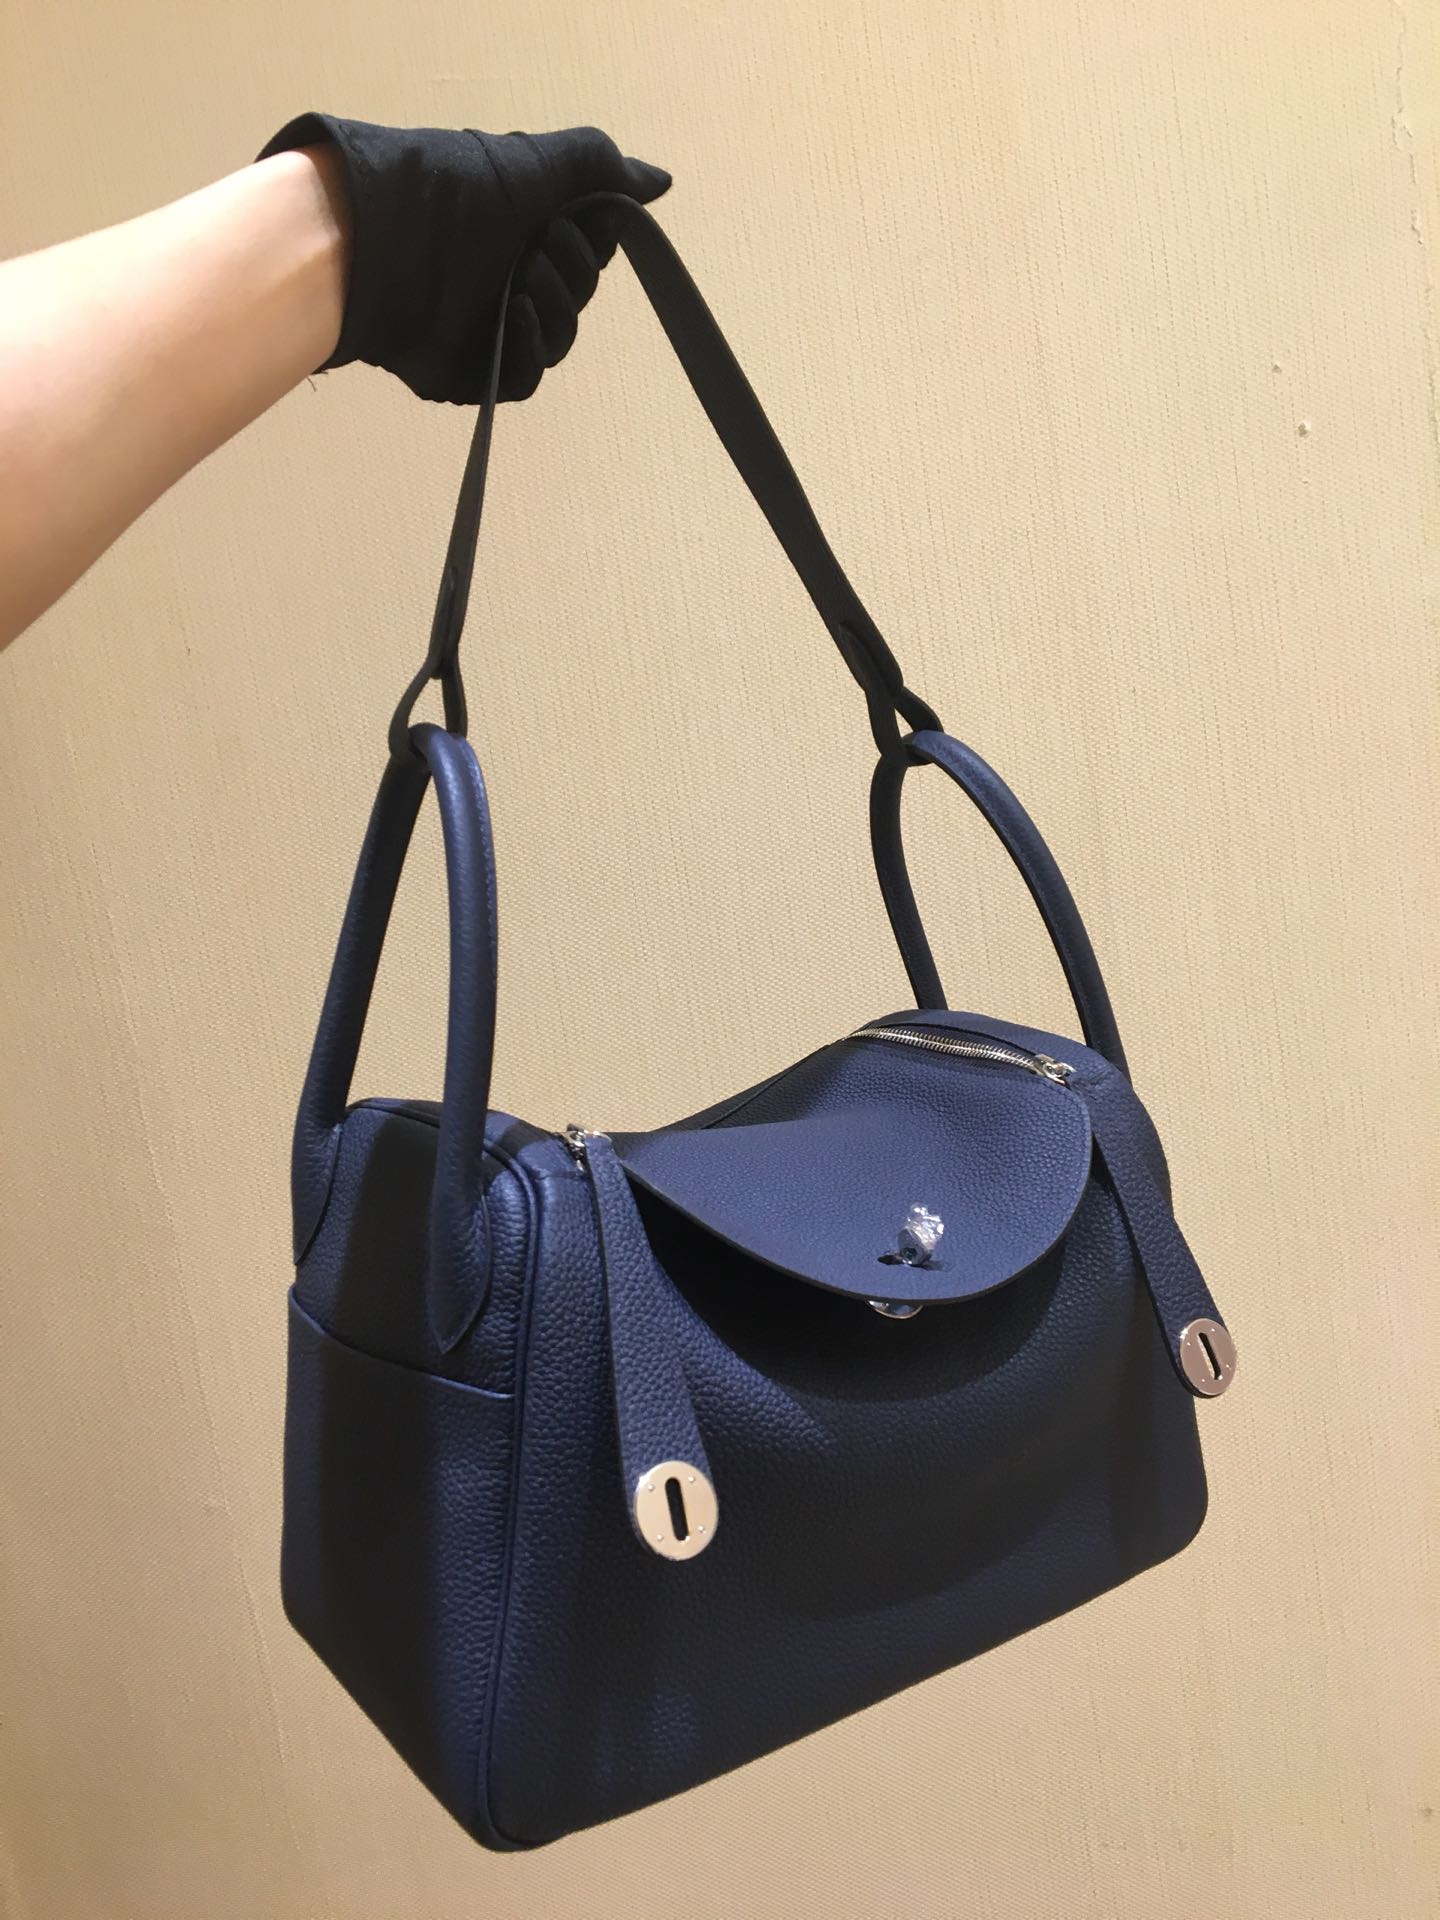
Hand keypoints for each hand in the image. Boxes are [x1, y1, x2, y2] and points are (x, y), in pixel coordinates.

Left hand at [257, 112, 669, 402]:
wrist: (381, 240)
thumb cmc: (455, 191)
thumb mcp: (538, 162)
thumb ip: (602, 168)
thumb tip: (660, 182)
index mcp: (524, 230)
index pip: (590, 251)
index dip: (595, 239)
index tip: (580, 218)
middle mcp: (508, 278)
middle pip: (579, 298)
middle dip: (572, 271)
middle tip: (539, 247)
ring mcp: (486, 328)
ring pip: (558, 341)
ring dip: (554, 310)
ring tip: (522, 283)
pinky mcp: (467, 371)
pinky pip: (522, 379)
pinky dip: (527, 351)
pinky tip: (514, 319)